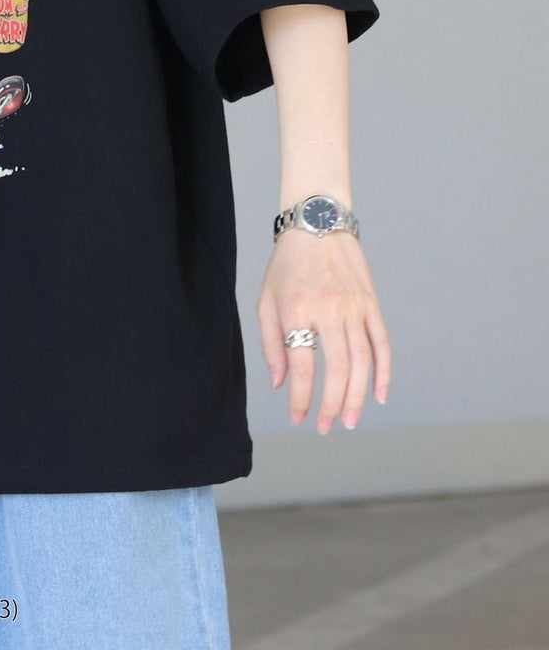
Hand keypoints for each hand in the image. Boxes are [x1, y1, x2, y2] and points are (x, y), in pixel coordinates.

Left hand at [256, 230, 390, 432]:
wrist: (316, 224)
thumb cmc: (286, 265)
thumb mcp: (266, 300)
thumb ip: (271, 343)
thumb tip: (281, 384)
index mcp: (297, 310)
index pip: (302, 366)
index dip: (301, 398)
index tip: (299, 419)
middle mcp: (329, 310)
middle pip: (337, 369)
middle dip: (333, 405)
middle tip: (327, 426)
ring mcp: (354, 307)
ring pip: (362, 362)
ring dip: (358, 396)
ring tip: (350, 420)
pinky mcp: (371, 304)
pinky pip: (382, 344)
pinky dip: (384, 372)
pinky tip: (379, 395)